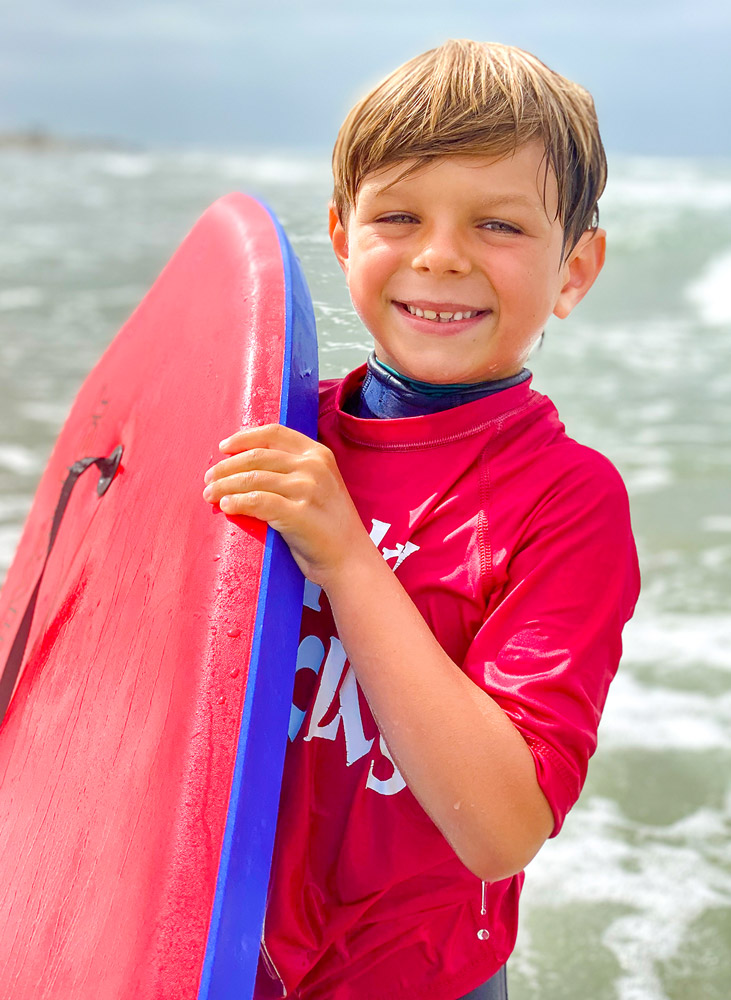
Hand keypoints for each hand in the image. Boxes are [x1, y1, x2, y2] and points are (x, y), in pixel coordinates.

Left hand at [202, 424, 366, 586]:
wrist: (350, 560)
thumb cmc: (329, 527)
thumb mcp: (318, 486)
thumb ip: (292, 472)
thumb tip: (245, 467)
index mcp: (318, 454)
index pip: (274, 434)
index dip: (244, 438)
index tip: (223, 447)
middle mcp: (313, 466)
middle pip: (257, 457)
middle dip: (227, 467)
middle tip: (209, 479)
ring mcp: (307, 489)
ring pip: (253, 478)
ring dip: (225, 486)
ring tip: (210, 495)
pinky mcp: (298, 513)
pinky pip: (257, 501)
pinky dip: (236, 502)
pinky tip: (226, 506)